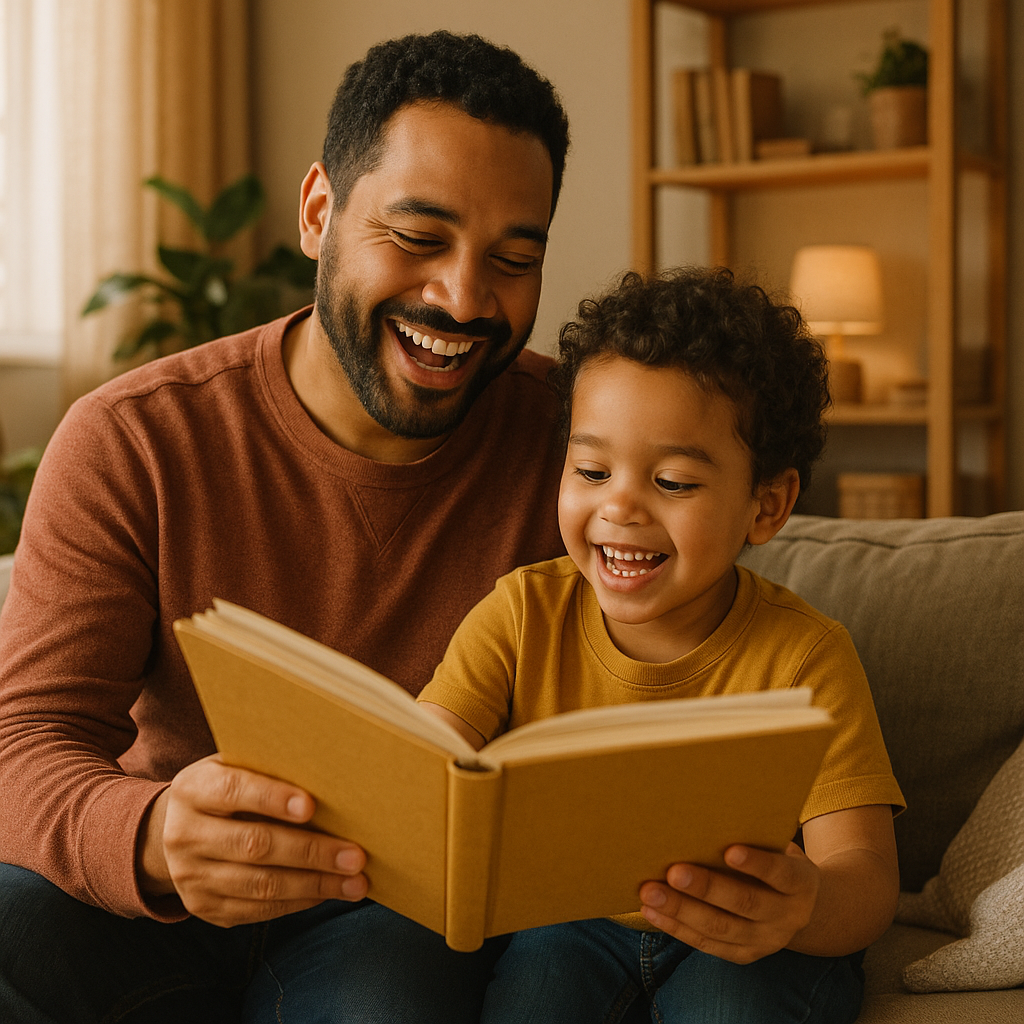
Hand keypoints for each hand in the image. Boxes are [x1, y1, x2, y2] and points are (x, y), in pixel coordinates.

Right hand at [138, 754, 367, 926]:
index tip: (312, 806)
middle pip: (254, 845)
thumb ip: (269, 769)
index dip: (272, 798)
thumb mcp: (235, 767)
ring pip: (260, 885)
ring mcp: (191, 876)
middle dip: (311, 851)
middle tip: (355, 856)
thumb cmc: (227, 789)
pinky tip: (328, 892)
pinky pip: (257, 911)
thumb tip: (331, 776)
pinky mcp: (203, 907)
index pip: (233, 791)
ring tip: (355, 883)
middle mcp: (185, 834)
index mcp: (193, 789)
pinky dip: (298, 902)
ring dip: (314, 885)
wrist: (175, 830)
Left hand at [639, 843, 819, 963]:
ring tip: (650, 892)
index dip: (757, 863)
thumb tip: (702, 815)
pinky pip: (706, 944)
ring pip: (720, 929)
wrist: (800, 905)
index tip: (730, 850)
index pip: (780, 873)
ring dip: (681, 910)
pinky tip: (652, 911)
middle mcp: (788, 917)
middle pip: (745, 904)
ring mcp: (766, 941)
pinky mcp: (745, 955)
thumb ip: (754, 837)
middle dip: (706, 888)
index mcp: (801, 883)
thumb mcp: (777, 847)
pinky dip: (676, 927)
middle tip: (673, 872)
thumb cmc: (775, 858)